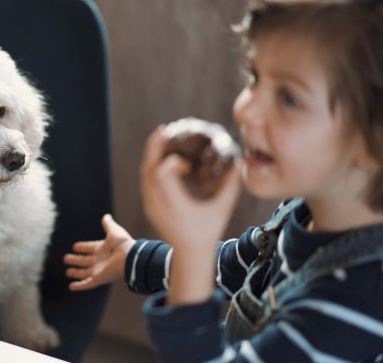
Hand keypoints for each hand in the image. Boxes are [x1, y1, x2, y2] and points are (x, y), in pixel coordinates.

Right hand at [64, 214, 134, 290]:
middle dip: (76, 260)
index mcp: (103, 249)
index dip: (83, 247)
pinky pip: (86, 284)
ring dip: (75, 272)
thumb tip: (106, 216)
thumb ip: (108, 224)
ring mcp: (98, 271)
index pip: (90, 248)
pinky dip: (79, 286)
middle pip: (85, 261)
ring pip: (84, 273)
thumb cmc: (122, 244)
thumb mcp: (113, 231)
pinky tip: (71, 286)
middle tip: (66, 258)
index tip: (75, 246)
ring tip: (67, 272)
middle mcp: (100, 260)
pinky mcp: (98, 279)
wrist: (129, 257)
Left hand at [140, 126, 241, 251]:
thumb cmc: (208, 232)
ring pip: (144, 174)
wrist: (189, 254)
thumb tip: (238, 162)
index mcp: (173, 203)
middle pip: (148, 169)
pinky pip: (145, 181)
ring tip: (161, 138)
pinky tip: (161, 157)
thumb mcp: (222, 209)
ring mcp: (150, 204)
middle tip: (163, 130)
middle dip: (154, 147)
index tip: (189, 167)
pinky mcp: (149, 206)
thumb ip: (231, 186)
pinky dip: (151, 167)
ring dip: (152, 155)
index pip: (163, 173)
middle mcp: (157, 203)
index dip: (174, 163)